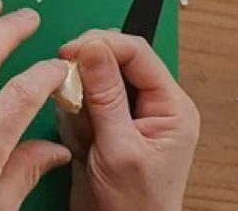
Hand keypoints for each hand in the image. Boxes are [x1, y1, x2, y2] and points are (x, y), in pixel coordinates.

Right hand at [59, 32, 196, 210]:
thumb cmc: (136, 206)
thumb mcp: (119, 150)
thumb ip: (105, 95)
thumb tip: (92, 46)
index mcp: (171, 106)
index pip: (137, 52)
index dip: (101, 44)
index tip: (69, 52)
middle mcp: (154, 104)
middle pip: (114, 59)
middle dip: (87, 75)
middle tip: (67, 87)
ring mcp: (131, 113)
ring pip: (95, 78)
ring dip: (80, 100)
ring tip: (82, 131)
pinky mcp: (111, 123)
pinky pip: (86, 99)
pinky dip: (75, 115)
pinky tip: (81, 140)